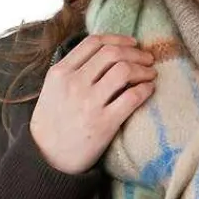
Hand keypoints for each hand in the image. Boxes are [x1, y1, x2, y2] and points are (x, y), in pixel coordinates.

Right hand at [29, 33, 156, 173]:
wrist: (47, 158)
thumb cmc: (53, 122)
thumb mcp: (52, 89)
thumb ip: (73, 69)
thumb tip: (104, 52)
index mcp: (60, 72)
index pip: (94, 42)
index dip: (118, 39)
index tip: (132, 43)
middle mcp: (74, 83)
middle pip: (112, 54)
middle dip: (135, 53)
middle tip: (147, 58)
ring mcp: (89, 103)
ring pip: (124, 71)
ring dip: (143, 69)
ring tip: (151, 74)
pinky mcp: (104, 123)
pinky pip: (132, 97)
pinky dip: (145, 89)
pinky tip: (149, 89)